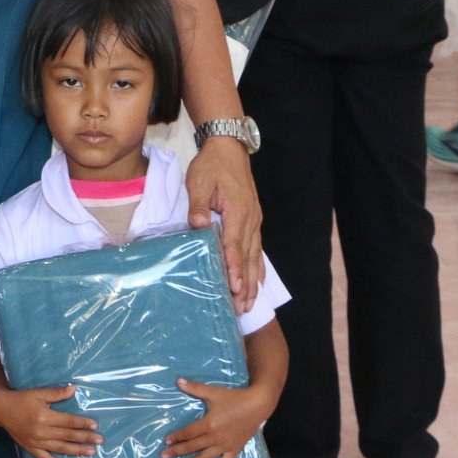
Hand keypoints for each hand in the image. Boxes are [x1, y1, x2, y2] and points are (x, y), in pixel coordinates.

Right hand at [0, 382, 100, 457]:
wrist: (1, 409)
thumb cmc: (21, 399)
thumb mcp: (38, 393)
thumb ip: (57, 393)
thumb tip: (74, 389)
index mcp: (45, 416)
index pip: (68, 421)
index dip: (82, 423)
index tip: (95, 426)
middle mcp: (42, 431)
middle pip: (67, 436)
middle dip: (85, 438)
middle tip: (100, 441)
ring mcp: (36, 442)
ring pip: (60, 448)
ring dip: (76, 451)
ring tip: (91, 452)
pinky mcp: (31, 448)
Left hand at [161, 378, 277, 457]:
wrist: (257, 405)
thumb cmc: (234, 398)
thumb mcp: (213, 392)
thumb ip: (195, 388)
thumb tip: (178, 381)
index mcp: (209, 424)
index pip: (188, 433)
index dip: (176, 437)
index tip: (166, 441)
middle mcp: (215, 437)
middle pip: (193, 446)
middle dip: (177, 452)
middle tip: (163, 457)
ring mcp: (225, 445)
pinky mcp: (234, 449)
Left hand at [187, 136, 262, 311]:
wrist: (229, 149)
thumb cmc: (212, 165)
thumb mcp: (199, 181)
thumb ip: (199, 206)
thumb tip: (199, 227)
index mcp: (237, 211)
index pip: (235, 245)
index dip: (235, 268)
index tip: (234, 288)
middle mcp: (250, 219)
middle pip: (248, 257)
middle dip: (246, 284)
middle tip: (241, 308)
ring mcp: (254, 221)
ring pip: (255, 256)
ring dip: (253, 281)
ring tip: (249, 303)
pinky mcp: (253, 220)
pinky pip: (257, 248)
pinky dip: (258, 267)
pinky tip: (258, 282)